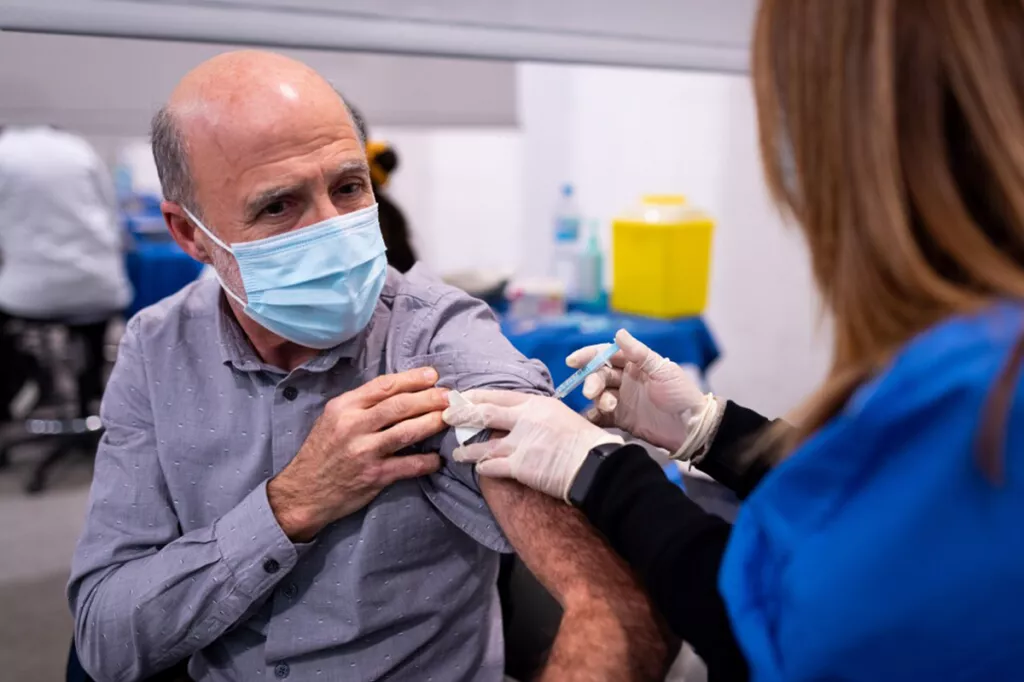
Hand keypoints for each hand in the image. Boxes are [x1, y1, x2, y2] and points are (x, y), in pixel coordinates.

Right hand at [268, 368, 447, 540]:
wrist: (303, 491)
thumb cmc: (322, 451)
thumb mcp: (333, 418)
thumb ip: (361, 404)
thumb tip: (400, 391)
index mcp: (344, 407)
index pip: (384, 386)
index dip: (412, 379)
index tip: (433, 375)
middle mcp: (353, 426)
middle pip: (400, 406)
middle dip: (430, 398)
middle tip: (449, 397)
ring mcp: (364, 451)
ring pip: (407, 432)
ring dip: (433, 423)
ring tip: (448, 418)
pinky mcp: (374, 476)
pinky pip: (408, 466)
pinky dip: (427, 461)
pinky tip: (438, 458)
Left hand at [443, 390, 622, 500]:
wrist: (596, 465)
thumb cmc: (584, 442)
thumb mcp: (560, 416)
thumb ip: (538, 415)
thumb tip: (520, 416)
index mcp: (536, 404)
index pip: (498, 395)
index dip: (476, 396)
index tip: (462, 397)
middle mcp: (525, 420)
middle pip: (483, 413)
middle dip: (461, 415)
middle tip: (446, 416)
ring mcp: (521, 443)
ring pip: (482, 445)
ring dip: (466, 449)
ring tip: (456, 453)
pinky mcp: (520, 466)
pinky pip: (492, 467)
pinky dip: (483, 467)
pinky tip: (479, 468)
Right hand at [568, 328, 718, 455]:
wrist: (691, 428)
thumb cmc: (680, 394)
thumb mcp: (662, 370)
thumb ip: (638, 353)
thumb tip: (618, 333)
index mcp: (635, 364)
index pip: (606, 355)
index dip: (588, 356)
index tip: (573, 361)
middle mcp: (625, 379)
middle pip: (599, 375)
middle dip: (592, 381)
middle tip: (590, 391)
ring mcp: (622, 399)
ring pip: (599, 395)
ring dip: (597, 399)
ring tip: (608, 406)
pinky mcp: (621, 419)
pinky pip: (601, 416)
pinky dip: (594, 416)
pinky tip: (593, 418)